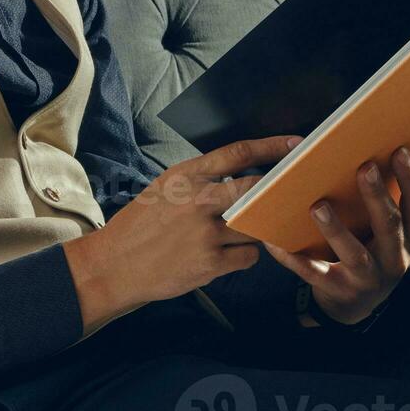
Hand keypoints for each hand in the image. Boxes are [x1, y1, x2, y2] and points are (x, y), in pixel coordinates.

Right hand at [63, 134, 301, 334]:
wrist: (114, 265)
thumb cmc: (139, 226)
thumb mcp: (162, 189)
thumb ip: (198, 180)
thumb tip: (237, 173)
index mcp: (184, 176)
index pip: (237, 153)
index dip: (271, 147)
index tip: (295, 145)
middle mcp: (196, 201)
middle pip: (255, 187)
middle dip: (275, 189)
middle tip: (289, 191)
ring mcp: (205, 234)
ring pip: (254, 225)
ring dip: (254, 229)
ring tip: (235, 233)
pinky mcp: (209, 264)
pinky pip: (248, 256)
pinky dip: (244, 256)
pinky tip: (225, 256)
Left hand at [262, 146, 409, 325]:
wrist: (355, 302)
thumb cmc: (381, 249)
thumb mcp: (406, 226)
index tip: (399, 150)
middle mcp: (396, 260)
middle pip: (390, 227)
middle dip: (377, 197)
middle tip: (363, 167)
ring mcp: (366, 278)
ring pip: (353, 254)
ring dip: (335, 230)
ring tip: (317, 205)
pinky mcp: (337, 290)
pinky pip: (313, 273)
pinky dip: (294, 258)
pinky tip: (276, 243)